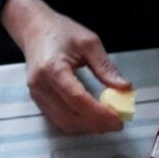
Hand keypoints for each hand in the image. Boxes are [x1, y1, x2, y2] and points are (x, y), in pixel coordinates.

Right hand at [1, 0, 131, 134]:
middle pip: (71, 117)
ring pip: (65, 124)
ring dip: (88, 128)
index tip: (118, 119)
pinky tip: (92, 120)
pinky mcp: (38, 102)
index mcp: (53, 69)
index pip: (78, 99)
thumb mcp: (88, 42)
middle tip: (117, 124)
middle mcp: (41, 86)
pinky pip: (59, 121)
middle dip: (96, 125)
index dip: (99, 113)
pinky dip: (78, 125)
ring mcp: (37, 97)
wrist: (34, 30)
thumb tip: (124, 88)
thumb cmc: (60, 31)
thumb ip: (105, 67)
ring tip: (106, 123)